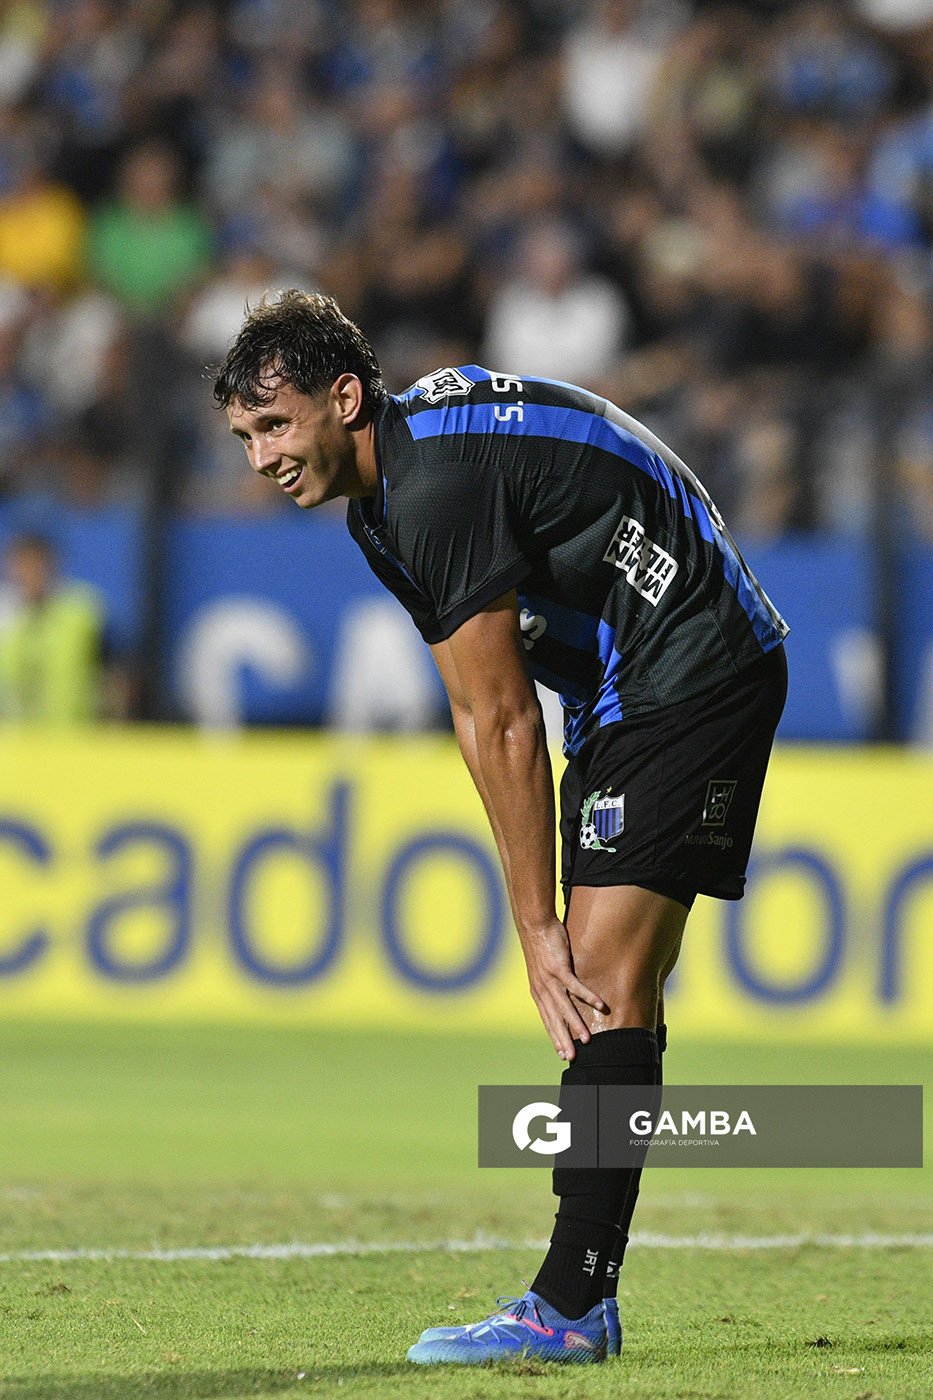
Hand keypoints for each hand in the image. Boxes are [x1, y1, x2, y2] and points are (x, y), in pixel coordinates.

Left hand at [519, 918, 605, 1060]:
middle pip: (554, 1019)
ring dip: (576, 1024)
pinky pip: (575, 986)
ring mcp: (550, 979)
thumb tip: (561, 992)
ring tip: (587, 1039)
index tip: (561, 1053)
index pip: (547, 1019)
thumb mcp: (543, 969)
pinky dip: (587, 996)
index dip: (554, 1036)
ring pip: (564, 1007)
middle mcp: (542, 989)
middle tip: (571, 1057)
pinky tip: (599, 1005)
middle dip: (563, 1039)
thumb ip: (551, 983)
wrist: (534, 924)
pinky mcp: (559, 967)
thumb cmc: (542, 945)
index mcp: (538, 992)